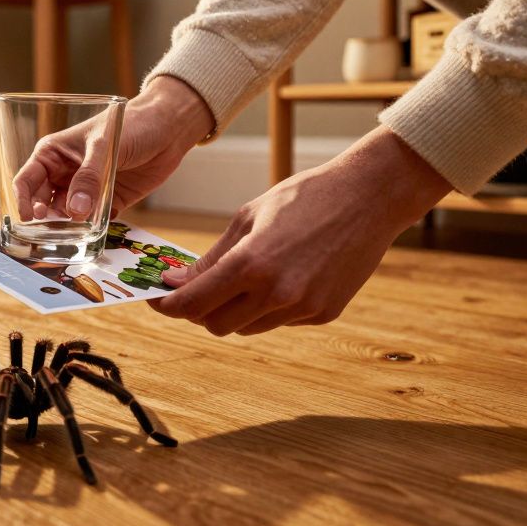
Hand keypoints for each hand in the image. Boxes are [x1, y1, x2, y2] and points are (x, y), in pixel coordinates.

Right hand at [9, 77, 214, 221]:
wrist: (168, 130)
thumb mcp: (104, 146)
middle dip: (42, 221)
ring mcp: (85, 190)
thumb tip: (74, 211)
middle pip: (42, 203)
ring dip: (66, 229)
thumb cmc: (131, 124)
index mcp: (53, 154)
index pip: (26, 180)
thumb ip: (89, 178)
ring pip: (66, 216)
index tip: (28, 219)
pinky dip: (91, 231)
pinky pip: (93, 222)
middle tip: (51, 233)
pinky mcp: (107, 202)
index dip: (21, 201)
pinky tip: (93, 236)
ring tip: (71, 237)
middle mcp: (65, 174)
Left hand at [152, 126, 451, 335]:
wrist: (369, 198)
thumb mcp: (248, 218)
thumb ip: (211, 258)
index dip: (169, 306)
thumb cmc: (305, 197)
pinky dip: (269, 308)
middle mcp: (276, 293)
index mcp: (251, 264)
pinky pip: (280, 322)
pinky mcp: (323, 314)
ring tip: (245, 278)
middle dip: (200, 310)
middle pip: (216, 325)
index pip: (194, 303)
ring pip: (248, 328)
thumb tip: (177, 284)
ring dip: (235, 311)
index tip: (157, 300)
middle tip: (197, 289)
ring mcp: (302, 308)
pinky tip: (281, 277)